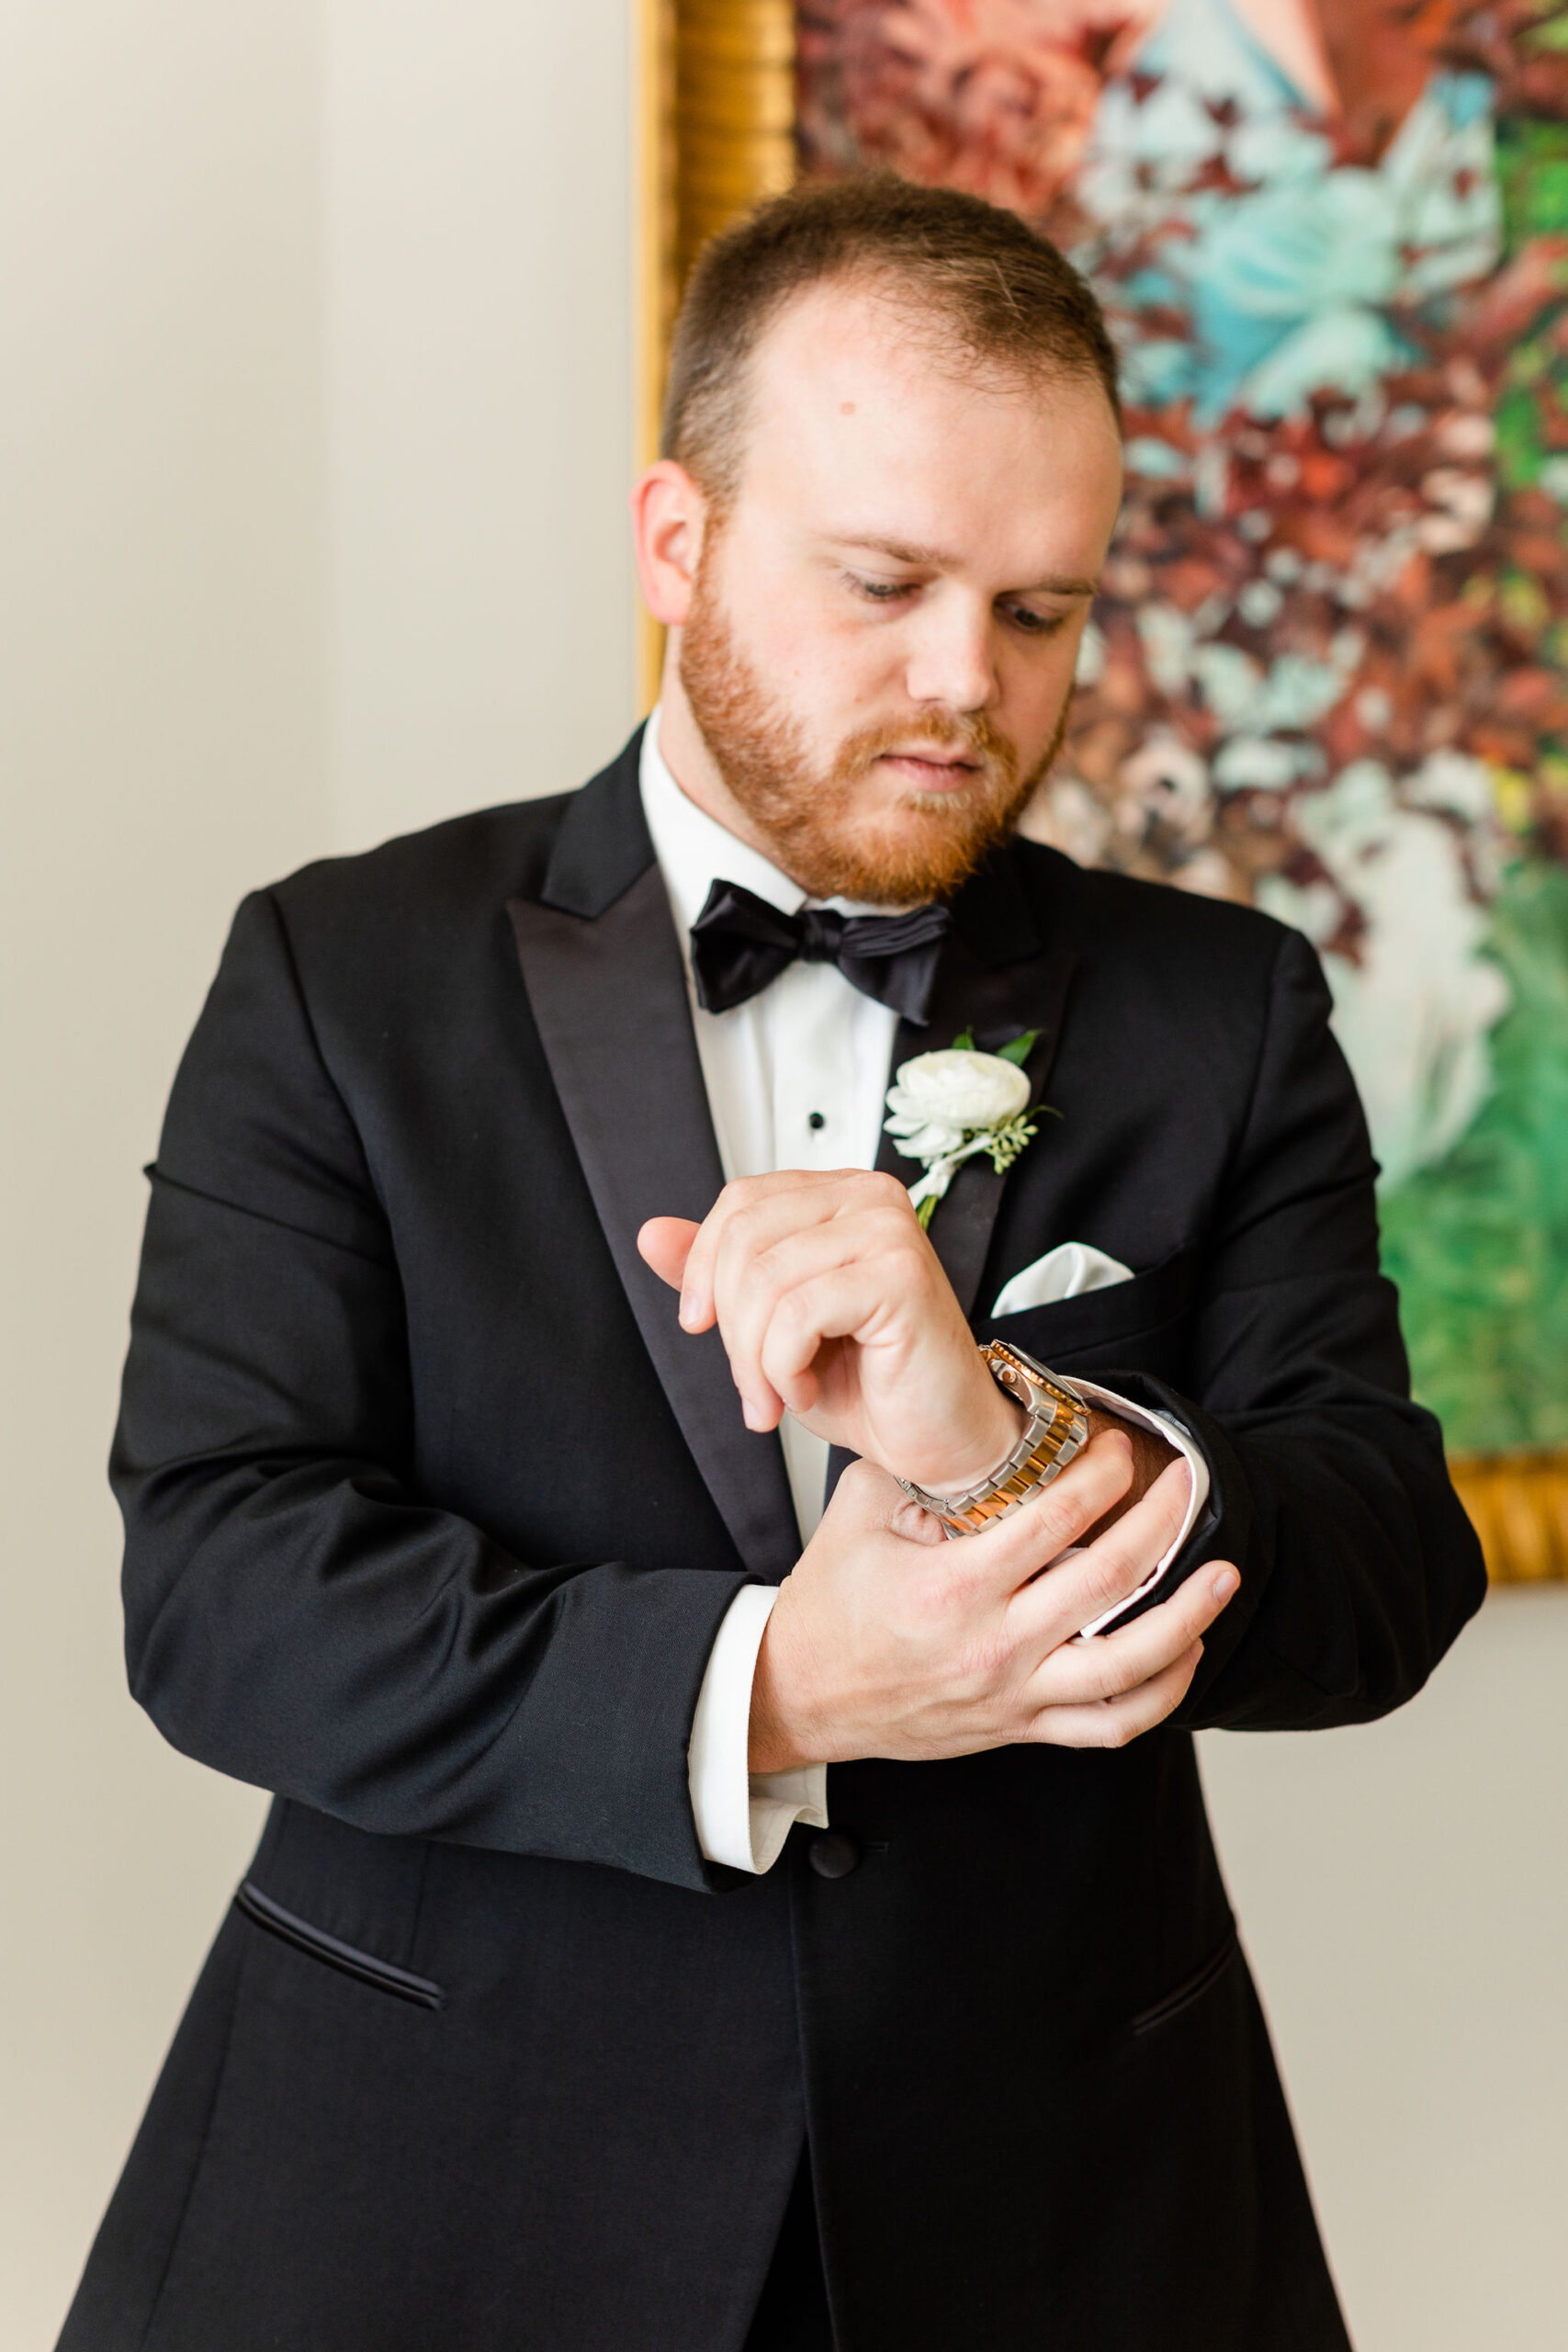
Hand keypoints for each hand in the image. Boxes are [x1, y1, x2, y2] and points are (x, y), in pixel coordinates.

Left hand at [638, 1171, 1020, 1490]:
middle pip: (744, 1237)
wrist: (940, 1439)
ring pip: (764, 1279)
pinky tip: (809, 1388)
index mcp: (838, 1197)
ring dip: (756, 1358)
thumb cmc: (870, 1383)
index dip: (703, 1267)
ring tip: (781, 1393)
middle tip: (752, 1386)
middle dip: (730, 1327)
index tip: (700, 1324)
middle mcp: (868, 1198)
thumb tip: (652, 1233)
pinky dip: (786, 1367)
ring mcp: (888, 1230)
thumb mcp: (770, 1324)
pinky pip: (797, 1313)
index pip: (739, 1201)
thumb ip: (717, 1274)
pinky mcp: (901, 1274)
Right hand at [747, 1433, 1238, 1770]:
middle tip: (1187, 1482)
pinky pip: (1111, 1724)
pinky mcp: (1021, 1727)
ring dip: (1187, 1616)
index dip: (1100, 1475)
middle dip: (1161, 1523)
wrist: (798, 1692)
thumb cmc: (830, 1601)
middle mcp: (992, 1645)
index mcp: (953, 1586)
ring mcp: (1013, 1694)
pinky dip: (1161, 1692)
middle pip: (1107, 1581)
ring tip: (1222, 1574)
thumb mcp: (860, 1510)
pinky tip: (1183, 1650)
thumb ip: (923, 1469)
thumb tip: (980, 1421)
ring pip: (1128, 1666)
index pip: (1054, 1520)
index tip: (1117, 1446)